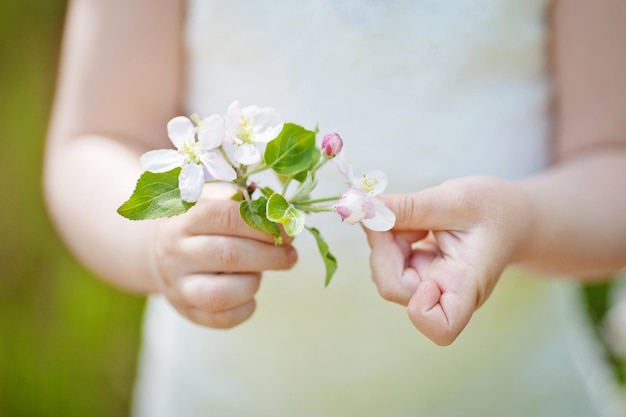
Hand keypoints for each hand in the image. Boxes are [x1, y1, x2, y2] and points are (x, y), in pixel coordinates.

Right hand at [150, 186, 297, 328]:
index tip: (286, 230)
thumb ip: (241, 201)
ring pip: (222, 293)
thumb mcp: (210, 199)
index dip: (262, 224)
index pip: (225, 217)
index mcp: (183, 219)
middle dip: (270, 256)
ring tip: (259, 273)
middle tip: (290, 255)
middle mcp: (176, 253)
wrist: (160, 251)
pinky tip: (249, 293)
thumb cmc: (198, 222)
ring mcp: (179, 286)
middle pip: (229, 255)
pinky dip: (246, 308)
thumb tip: (280, 212)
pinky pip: (223, 319)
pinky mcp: (188, 311)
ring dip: (253, 283)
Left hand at [365, 176, 531, 344]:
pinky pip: (387, 261)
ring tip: (417, 218)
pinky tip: (414, 224)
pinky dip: (389, 237)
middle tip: (395, 212)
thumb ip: (409, 207)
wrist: (510, 216)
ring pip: (385, 272)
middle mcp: (445, 294)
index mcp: (467, 284)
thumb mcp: (455, 198)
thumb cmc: (494, 209)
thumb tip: (362, 208)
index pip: (442, 327)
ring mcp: (428, 287)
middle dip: (385, 246)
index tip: (423, 258)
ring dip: (386, 238)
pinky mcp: (416, 274)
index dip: (420, 307)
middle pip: (394, 288)